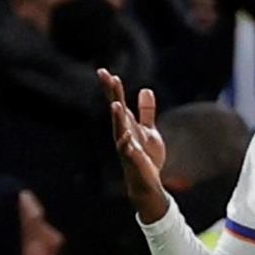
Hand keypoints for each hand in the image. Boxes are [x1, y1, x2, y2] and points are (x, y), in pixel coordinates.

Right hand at [99, 69, 168, 222]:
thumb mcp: (149, 130)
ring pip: (120, 129)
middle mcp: (123, 133)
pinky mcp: (134, 160)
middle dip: (112, 94)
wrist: (148, 182)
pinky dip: (127, 143)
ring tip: (116, 104)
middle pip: (117, 111)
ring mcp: (127, 147)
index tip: (105, 72)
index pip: (117, 103)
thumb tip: (145, 90)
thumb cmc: (146, 156)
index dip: (112, 88)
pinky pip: (128, 151)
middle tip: (107, 77)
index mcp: (127, 125)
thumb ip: (146, 112)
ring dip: (118, 117)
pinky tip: (127, 135)